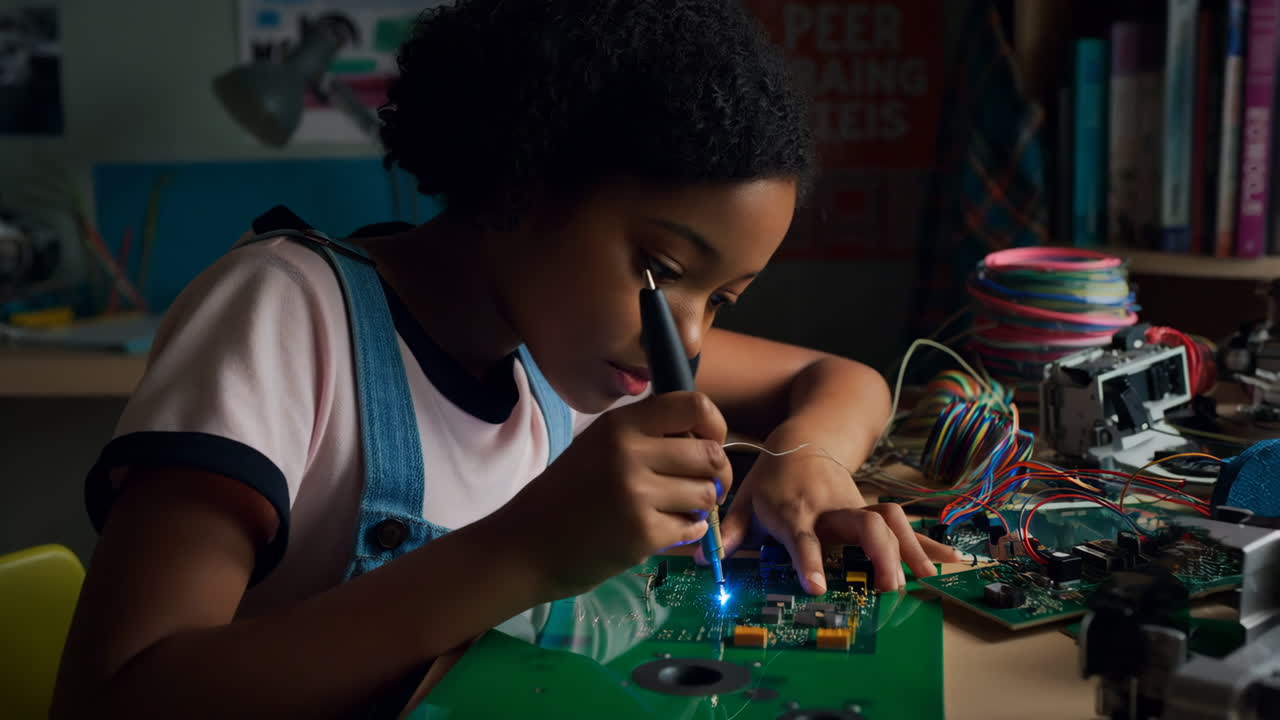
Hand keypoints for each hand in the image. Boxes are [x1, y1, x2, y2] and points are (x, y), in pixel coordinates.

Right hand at [491, 392, 733, 599]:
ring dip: (701, 505)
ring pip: (707, 493)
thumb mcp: (599, 447)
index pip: (695, 406)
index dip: (714, 426)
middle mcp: (630, 453)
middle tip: (703, 486)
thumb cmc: (566, 494)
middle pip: (710, 453)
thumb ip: (646, 436)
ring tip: (678, 510)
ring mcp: (637, 495)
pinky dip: (688, 532)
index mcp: (620, 425)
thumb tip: (706, 439)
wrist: (525, 545)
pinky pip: (692, 528)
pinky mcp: (642, 534)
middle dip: (716, 474)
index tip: (709, 444)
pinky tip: (665, 531)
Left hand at [706, 450, 959, 594]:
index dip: (809, 562)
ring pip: (891, 522)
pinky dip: (929, 543)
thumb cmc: (772, 478)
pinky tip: (953, 561)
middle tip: (890, 585)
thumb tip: (703, 558)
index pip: (803, 539)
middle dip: (879, 555)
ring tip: (928, 578)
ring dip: (911, 549)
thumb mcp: (744, 498)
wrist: (805, 438)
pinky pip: (905, 525)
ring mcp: (857, 507)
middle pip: (862, 527)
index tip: (816, 586)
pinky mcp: (874, 509)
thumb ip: (730, 531)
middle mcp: (831, 509)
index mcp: (795, 511)